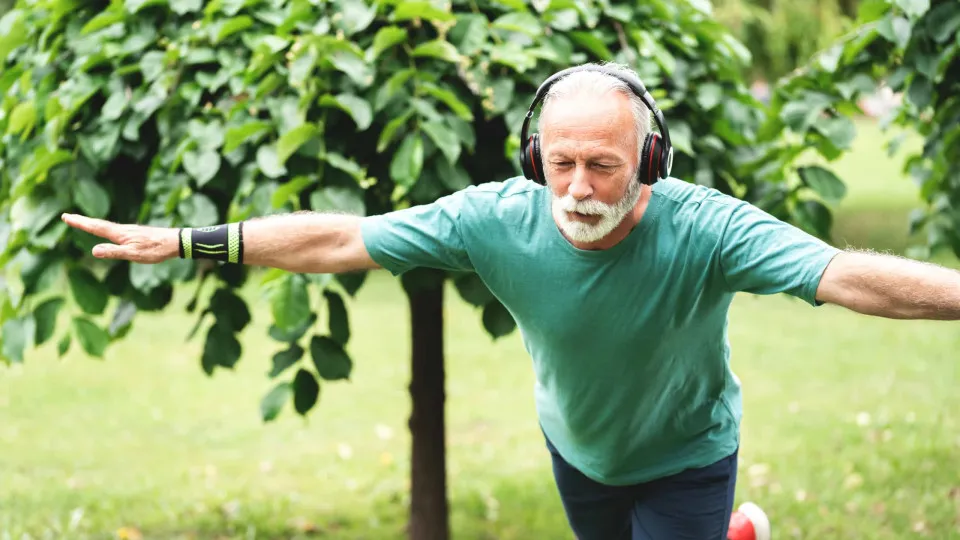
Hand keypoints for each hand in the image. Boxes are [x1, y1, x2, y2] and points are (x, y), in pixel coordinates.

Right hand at [61, 213, 179, 263]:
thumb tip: (93, 250)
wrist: (174, 242)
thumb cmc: (155, 250)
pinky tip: (108, 231)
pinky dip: (104, 228)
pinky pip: (114, 229)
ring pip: (106, 226)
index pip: (95, 227)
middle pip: (98, 224)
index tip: (65, 217)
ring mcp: (129, 230)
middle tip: (67, 216)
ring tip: (82, 222)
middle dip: (82, 221)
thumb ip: (114, 252)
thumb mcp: (133, 254)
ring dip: (92, 224)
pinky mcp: (136, 233)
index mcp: (119, 233)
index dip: (80, 223)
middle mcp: (122, 229)